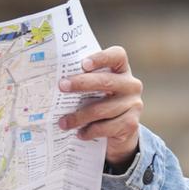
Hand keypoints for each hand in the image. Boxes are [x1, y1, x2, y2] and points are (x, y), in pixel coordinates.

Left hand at [58, 47, 142, 168]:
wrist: (120, 131)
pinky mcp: (131, 124)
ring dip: (79, 116)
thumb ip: (83, 80)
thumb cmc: (101, 103)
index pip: (117, 56)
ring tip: (62, 122)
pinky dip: (90, 131)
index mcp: (122, 70)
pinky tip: (80, 133)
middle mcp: (131, 85)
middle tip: (61, 86)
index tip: (83, 64)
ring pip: (102, 109)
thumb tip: (55, 81)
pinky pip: (106, 128)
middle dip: (81, 83)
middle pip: (106, 81)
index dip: (101, 57)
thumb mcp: (94, 89)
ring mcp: (134, 104)